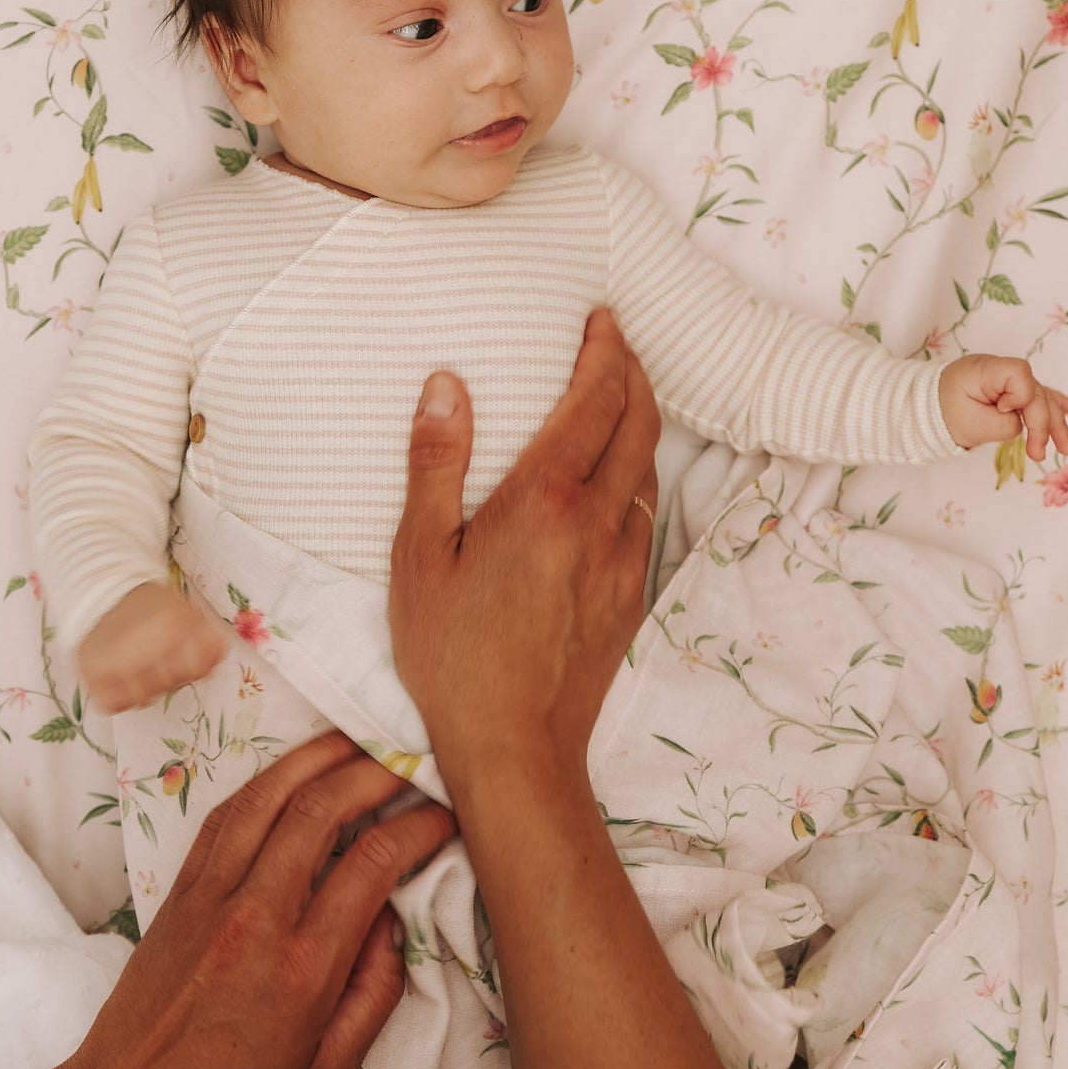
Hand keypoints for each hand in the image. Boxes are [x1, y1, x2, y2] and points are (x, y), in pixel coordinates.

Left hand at [58, 732, 455, 1068]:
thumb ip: (375, 994)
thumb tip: (396, 921)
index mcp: (302, 968)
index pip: (373, 864)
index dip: (419, 827)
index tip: (446, 816)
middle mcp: (256, 917)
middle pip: (322, 808)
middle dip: (375, 769)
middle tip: (411, 756)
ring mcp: (212, 894)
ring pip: (269, 795)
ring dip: (319, 755)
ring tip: (359, 738)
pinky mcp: (181, 888)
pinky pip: (227, 813)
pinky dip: (268, 780)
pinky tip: (296, 769)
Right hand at [77, 580, 226, 713]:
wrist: (105, 593)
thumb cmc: (151, 607)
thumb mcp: (186, 612)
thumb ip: (208, 637)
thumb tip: (220, 653)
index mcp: (173, 627)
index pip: (197, 669)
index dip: (193, 665)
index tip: (182, 655)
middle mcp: (145, 645)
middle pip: (170, 686)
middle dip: (167, 675)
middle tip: (155, 656)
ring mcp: (115, 660)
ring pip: (141, 700)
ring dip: (142, 688)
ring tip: (136, 665)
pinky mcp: (90, 670)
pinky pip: (112, 705)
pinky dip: (117, 698)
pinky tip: (120, 678)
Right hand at [389, 307, 659, 800]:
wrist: (517, 749)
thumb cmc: (452, 657)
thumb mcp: (418, 558)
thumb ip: (435, 465)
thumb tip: (446, 385)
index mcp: (544, 501)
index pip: (595, 400)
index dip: (604, 350)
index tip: (600, 318)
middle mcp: (596, 521)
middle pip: (639, 420)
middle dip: (633, 369)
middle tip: (614, 340)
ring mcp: (623, 560)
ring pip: (649, 466)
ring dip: (640, 418)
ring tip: (618, 394)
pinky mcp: (631, 595)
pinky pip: (646, 513)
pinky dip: (637, 472)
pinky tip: (615, 476)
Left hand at [938, 353, 1067, 460]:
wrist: (925, 408)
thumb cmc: (942, 412)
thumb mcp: (969, 423)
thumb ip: (1002, 423)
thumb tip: (1022, 424)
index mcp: (985, 369)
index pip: (1020, 375)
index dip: (1021, 396)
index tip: (1004, 411)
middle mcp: (1001, 371)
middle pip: (1036, 391)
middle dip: (1043, 423)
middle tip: (1040, 454)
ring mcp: (1008, 381)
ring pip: (1042, 398)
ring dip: (1057, 423)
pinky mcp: (1012, 392)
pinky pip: (1039, 397)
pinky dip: (1059, 405)